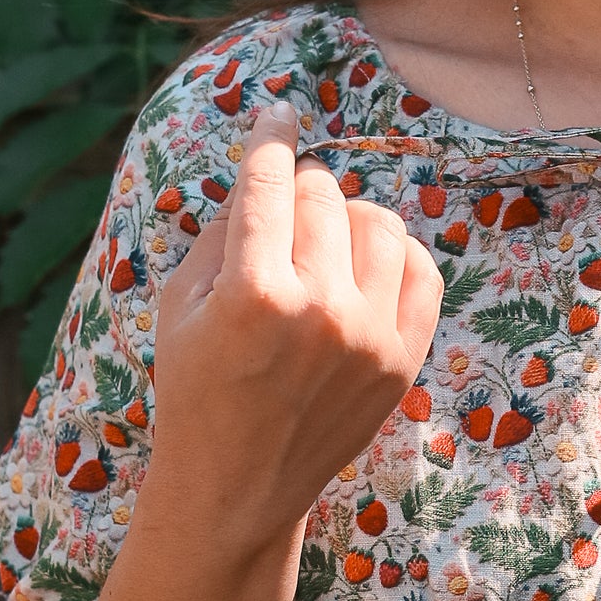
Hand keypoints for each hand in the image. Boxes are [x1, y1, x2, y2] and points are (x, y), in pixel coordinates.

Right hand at [144, 104, 443, 554]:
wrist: (237, 486)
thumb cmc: (196, 388)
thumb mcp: (179, 304)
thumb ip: (222, 229)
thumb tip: (270, 167)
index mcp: (251, 293)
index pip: (269, 181)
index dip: (271, 137)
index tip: (277, 114)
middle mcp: (317, 310)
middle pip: (324, 195)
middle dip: (299, 191)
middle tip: (283, 213)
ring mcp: (368, 337)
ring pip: (379, 222)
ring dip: (348, 219)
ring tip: (322, 245)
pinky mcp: (402, 360)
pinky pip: (420, 269)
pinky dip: (393, 256)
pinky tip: (363, 269)